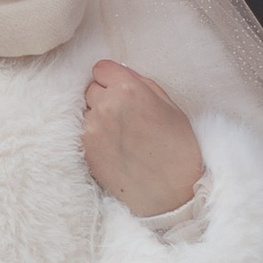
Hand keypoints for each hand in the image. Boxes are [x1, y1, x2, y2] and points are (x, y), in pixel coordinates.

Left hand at [80, 61, 202, 218]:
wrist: (173, 194)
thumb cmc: (179, 148)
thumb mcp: (169, 106)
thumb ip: (142, 84)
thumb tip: (121, 73)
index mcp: (129, 89)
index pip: (101, 68)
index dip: (112, 79)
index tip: (120, 89)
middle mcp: (106, 106)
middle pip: (91, 89)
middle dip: (105, 97)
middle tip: (126, 116)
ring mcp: (92, 129)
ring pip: (86, 111)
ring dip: (98, 117)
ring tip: (121, 135)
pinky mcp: (86, 150)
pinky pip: (83, 132)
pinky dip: (94, 136)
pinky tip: (114, 148)